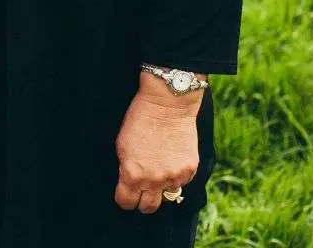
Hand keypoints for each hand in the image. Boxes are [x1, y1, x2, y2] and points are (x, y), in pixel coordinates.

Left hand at [114, 85, 199, 213]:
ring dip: (161, 188)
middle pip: (147, 208)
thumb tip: (128, 183)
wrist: (168, 103)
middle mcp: (153, 180)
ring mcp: (173, 177)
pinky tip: (171, 160)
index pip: (126, 202)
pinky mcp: (189, 170)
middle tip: (141, 190)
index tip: (125, 193)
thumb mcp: (123, 144)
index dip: (124, 198)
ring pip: (167, 197)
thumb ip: (126, 168)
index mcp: (132, 174)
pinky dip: (176, 176)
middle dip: (142, 201)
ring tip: (158, 171)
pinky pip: (181, 183)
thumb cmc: (140, 119)